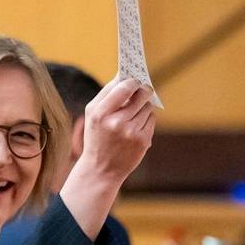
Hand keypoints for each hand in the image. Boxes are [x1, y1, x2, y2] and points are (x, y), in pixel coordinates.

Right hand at [57, 76, 154, 236]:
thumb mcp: (92, 115)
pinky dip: (146, 119)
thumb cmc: (96, 137)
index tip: (134, 78)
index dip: (132, 80)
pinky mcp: (143, 141)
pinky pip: (151, 119)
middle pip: (141, 94)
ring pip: (148, 107)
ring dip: (144, 106)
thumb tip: (125, 75)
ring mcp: (131, 132)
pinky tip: (136, 126)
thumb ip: (107, 94)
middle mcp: (116, 122)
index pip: (124, 87)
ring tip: (134, 113)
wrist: (101, 169)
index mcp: (100, 113)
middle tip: (142, 89)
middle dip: (143, 90)